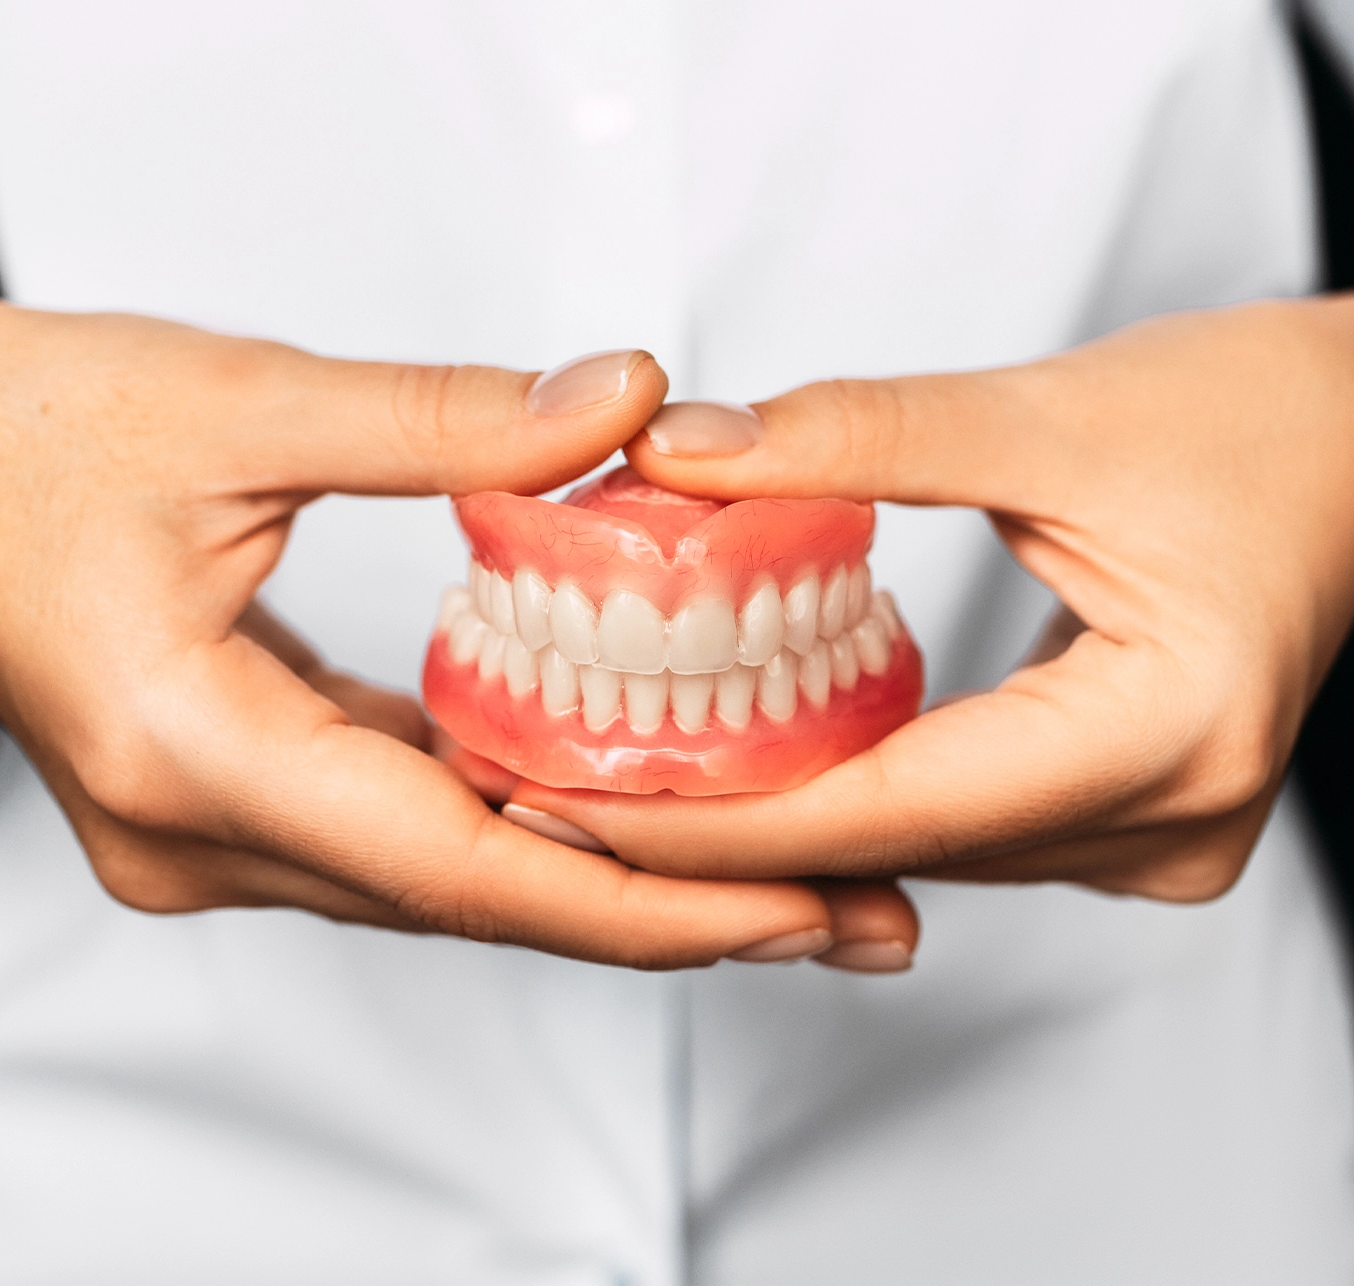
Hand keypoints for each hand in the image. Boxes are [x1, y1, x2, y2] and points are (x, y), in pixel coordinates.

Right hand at [0, 305, 866, 967]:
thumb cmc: (10, 435)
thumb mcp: (234, 402)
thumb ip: (444, 417)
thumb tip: (625, 403)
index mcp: (196, 754)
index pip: (468, 867)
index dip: (649, 900)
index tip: (797, 907)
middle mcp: (207, 834)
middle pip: (485, 900)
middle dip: (672, 910)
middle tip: (849, 914)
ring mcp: (218, 835)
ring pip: (455, 881)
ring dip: (611, 877)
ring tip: (779, 877)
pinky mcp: (239, 801)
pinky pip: (413, 835)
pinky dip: (527, 825)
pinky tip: (631, 811)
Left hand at [511, 297, 1353, 921]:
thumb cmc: (1254, 421)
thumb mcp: (1046, 415)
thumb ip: (854, 438)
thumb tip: (683, 451)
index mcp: (1163, 732)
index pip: (887, 808)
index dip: (713, 817)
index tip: (572, 798)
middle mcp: (1163, 819)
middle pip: (891, 846)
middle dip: (719, 826)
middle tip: (557, 785)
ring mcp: (1153, 835)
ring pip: (916, 848)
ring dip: (780, 814)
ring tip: (626, 768)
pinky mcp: (1129, 817)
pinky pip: (954, 825)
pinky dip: (855, 793)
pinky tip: (759, 755)